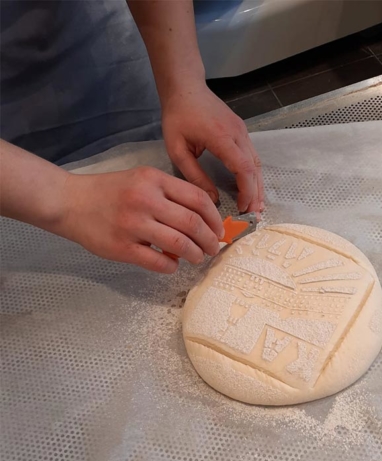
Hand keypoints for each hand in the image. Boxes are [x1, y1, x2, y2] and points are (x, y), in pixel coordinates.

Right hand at [57, 167, 223, 272]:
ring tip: (197, 258)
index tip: (219, 230)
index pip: (198, 198)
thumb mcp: (141, 180)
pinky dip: (171, 266)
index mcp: (154, 180)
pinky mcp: (122, 247)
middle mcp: (145, 200)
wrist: (69, 202)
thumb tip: (202, 219)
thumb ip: (169, 194)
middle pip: (193, 223)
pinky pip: (158, 262)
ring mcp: (133, 224)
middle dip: (210, 240)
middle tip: (213, 248)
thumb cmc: (109, 192)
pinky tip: (172, 265)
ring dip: (195, 255)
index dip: (215, 218)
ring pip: (180, 244)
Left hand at [162, 83, 263, 213]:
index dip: (246, 191)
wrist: (185, 87)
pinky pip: (252, 157)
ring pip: (257, 163)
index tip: (243, 208)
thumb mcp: (177, 149)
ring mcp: (242, 131)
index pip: (242, 168)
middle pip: (255, 168)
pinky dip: (254, 175)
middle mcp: (237, 133)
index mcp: (221, 137)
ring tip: (256, 206)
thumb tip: (212, 199)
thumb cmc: (177, 116)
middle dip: (255, 194)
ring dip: (258, 186)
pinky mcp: (241, 131)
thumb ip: (194, 175)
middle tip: (253, 215)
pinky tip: (251, 188)